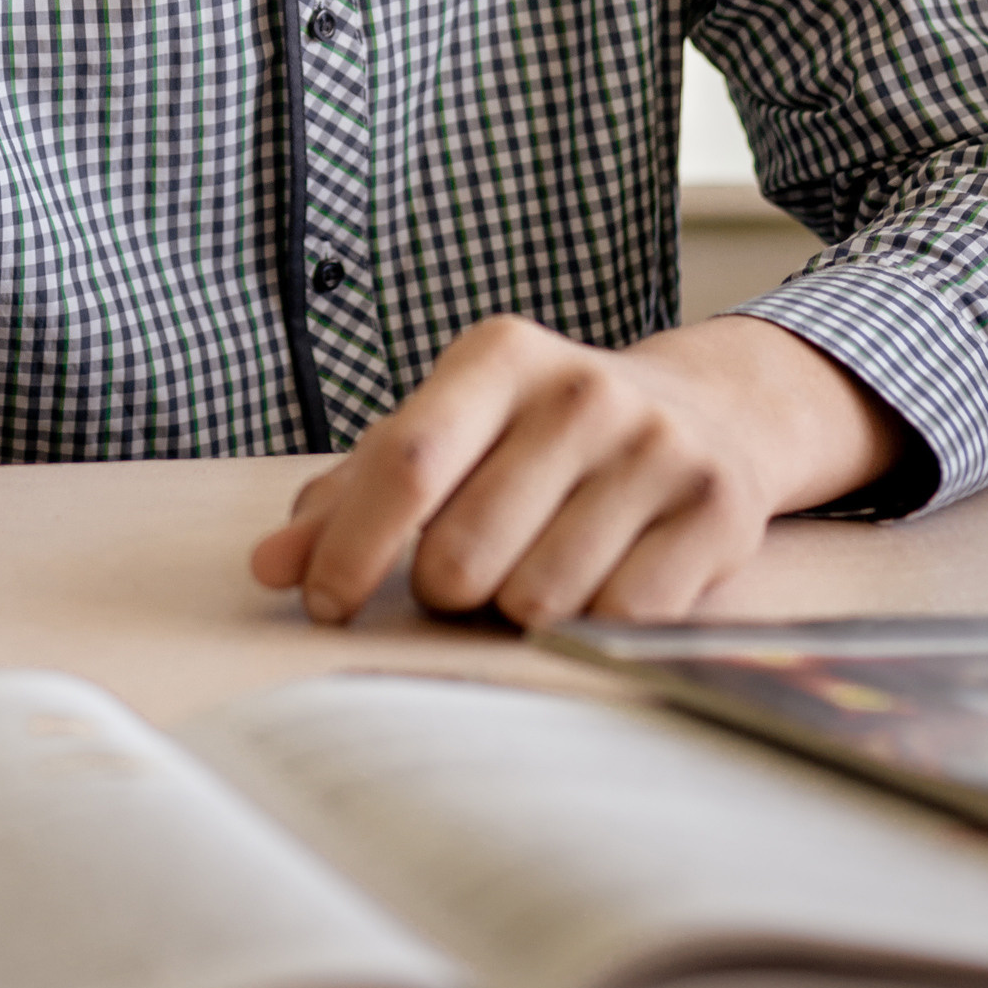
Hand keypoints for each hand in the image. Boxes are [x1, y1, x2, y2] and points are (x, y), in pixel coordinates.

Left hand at [251, 313, 900, 629]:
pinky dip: (592, 630)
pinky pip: (620, 621)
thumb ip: (353, 495)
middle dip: (442, 591)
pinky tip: (599, 587)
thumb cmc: (540, 438)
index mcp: (500, 357)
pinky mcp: (716, 512)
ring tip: (532, 574)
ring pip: (539, 600)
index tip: (323, 603)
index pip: (407, 464)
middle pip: (464, 552)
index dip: (352, 549)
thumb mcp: (449, 435)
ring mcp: (657, 449)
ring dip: (517, 615)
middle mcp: (583, 390)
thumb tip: (271, 564)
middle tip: (460, 579)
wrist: (709, 414)